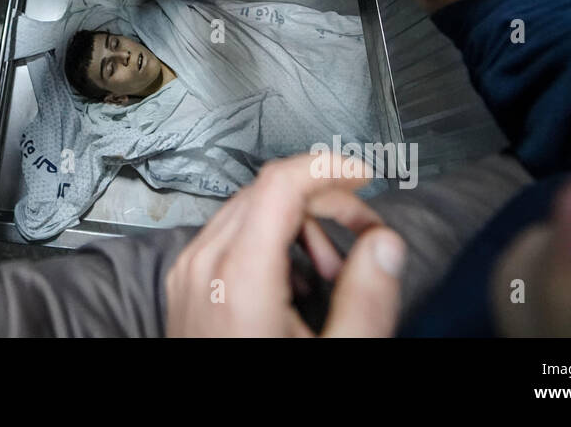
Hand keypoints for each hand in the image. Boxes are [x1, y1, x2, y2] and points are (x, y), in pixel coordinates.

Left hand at [165, 154, 404, 336]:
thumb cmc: (271, 405)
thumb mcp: (338, 355)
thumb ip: (367, 298)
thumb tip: (386, 245)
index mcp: (238, 277)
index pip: (280, 183)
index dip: (329, 167)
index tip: (366, 176)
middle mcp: (202, 265)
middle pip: (267, 192)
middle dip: (325, 202)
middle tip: (368, 234)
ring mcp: (187, 274)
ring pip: (248, 211)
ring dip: (300, 226)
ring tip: (335, 276)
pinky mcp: (185, 285)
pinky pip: (230, 237)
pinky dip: (271, 244)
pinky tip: (300, 284)